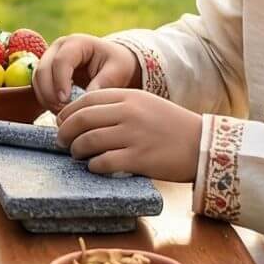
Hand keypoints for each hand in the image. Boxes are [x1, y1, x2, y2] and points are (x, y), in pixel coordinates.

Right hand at [33, 33, 141, 112]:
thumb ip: (102, 83)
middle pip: (43, 68)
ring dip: (45, 97)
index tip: (66, 101)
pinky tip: (57, 110)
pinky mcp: (47, 70)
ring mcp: (50, 58)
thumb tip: (84, 102)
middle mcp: (58, 47)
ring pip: (37, 78)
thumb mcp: (117, 71)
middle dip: (49, 92)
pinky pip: (38, 85)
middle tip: (61, 111)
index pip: (61, 60)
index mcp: (77, 43)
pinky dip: (44, 98)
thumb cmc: (118, 64)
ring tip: (60, 112)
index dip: (60, 81)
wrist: (114, 63)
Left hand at [54, 88, 202, 180]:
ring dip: (76, 150)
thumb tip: (83, 115)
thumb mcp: (145, 104)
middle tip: (61, 141)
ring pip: (88, 141)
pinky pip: (103, 162)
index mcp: (128, 96)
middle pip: (81, 120)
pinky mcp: (139, 159)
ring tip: (77, 154)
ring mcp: (133, 136)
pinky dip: (94, 166)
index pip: (86, 99)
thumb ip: (117, 105)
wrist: (202, 144)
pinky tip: (95, 166)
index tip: (61, 122)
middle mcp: (128, 113)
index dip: (68, 112)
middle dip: (65, 132)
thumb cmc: (171, 125)